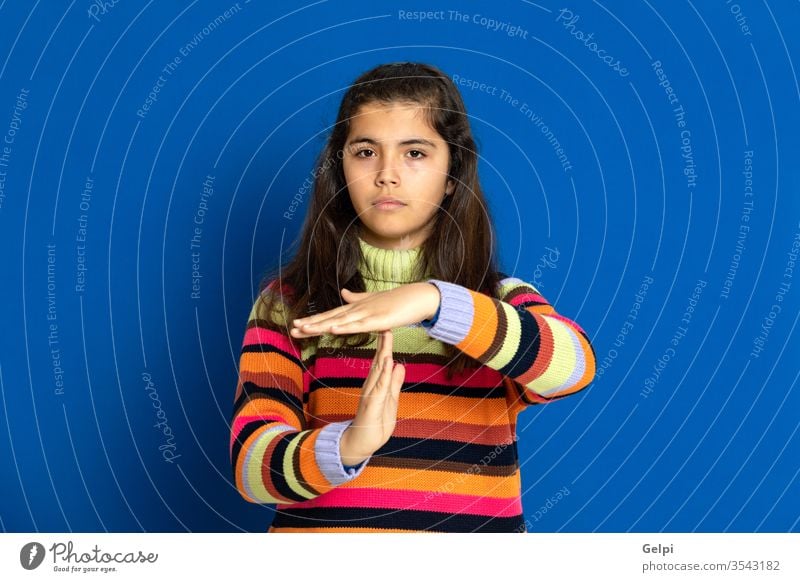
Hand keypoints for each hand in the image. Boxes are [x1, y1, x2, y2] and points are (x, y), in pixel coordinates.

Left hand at [290, 282, 439, 337]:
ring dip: (322, 325)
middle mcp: (358, 309)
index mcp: (356, 308)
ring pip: (340, 321)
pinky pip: (359, 325)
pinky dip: (345, 326)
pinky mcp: (379, 319)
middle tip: (292, 328)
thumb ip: (357, 297)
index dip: (314, 320)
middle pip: (331, 318)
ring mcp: (367, 313)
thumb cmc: (397, 301)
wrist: (417, 297)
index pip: (331, 315)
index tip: (297, 325)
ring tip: (304, 329)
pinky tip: (333, 329)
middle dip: (311, 324)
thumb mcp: (373, 300)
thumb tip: (343, 293)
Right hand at [340, 329, 404, 463]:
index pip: (381, 362)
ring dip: (382, 353)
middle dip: (383, 343)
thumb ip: (393, 384)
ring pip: (377, 371)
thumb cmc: (375, 424)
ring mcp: (370, 395)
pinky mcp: (371, 406)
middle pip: (378, 362)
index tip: (389, 329)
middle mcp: (371, 387)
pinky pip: (378, 387)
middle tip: (386, 324)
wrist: (360, 445)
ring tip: (386, 337)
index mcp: (376, 385)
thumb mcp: (390, 401)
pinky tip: (386, 363)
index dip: (386, 346)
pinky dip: (383, 374)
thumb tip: (399, 365)